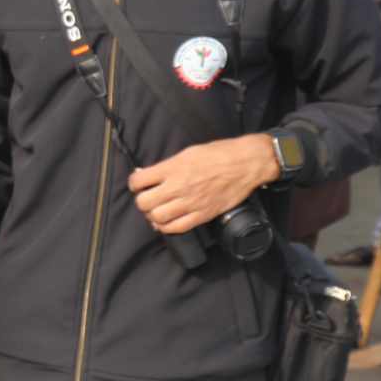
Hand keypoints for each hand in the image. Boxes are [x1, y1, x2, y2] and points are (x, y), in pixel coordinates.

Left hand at [127, 134, 278, 235]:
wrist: (245, 163)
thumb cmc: (219, 154)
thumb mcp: (187, 152)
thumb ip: (166, 165)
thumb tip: (146, 173)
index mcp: (172, 168)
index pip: (138, 181)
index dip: (134, 183)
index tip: (138, 183)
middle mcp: (179, 187)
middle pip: (144, 203)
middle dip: (141, 200)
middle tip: (147, 197)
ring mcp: (191, 203)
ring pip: (157, 218)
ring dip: (152, 215)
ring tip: (157, 209)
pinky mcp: (203, 214)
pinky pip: (177, 228)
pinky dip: (166, 227)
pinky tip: (166, 222)